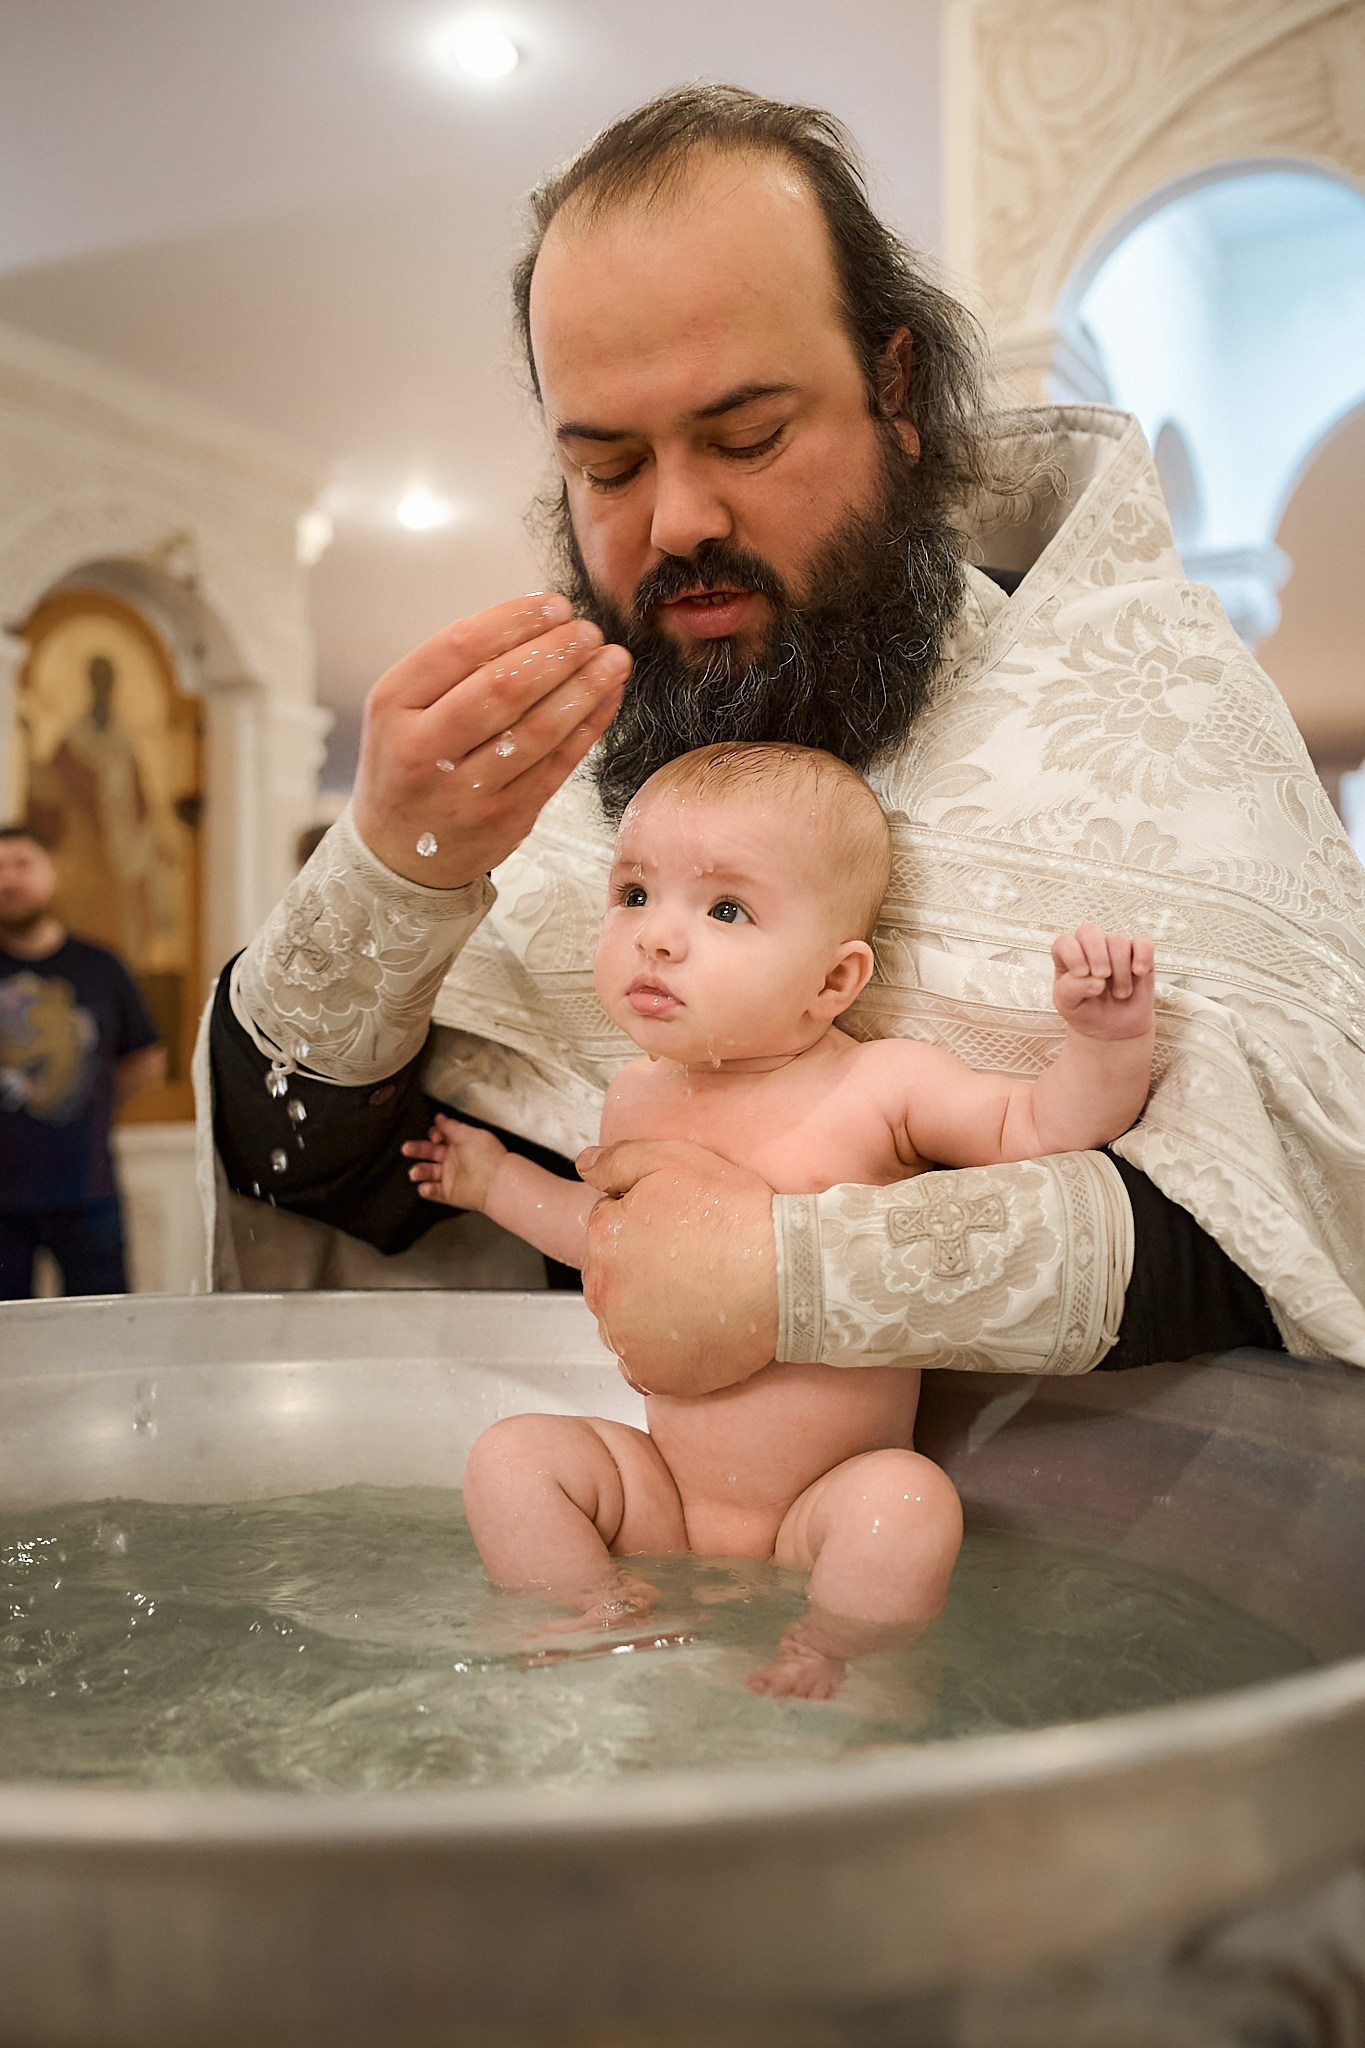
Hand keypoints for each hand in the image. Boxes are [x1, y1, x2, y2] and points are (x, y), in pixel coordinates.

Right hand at [352, 593, 630, 886]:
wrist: (399, 854)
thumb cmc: (410, 765)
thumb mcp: (404, 709)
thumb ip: (456, 669)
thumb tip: (538, 625)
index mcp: (393, 705)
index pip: (460, 646)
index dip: (516, 620)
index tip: (555, 606)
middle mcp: (424, 749)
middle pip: (503, 687)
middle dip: (557, 652)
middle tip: (589, 631)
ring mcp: (465, 791)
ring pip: (537, 730)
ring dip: (584, 688)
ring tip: (613, 660)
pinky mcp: (505, 819)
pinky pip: (557, 765)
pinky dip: (588, 727)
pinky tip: (607, 699)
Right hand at [403, 1114, 505, 1210]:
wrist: (497, 1182)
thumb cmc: (488, 1156)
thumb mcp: (469, 1133)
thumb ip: (451, 1126)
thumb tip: (439, 1118)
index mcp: (458, 1143)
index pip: (439, 1136)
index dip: (434, 1134)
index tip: (434, 1136)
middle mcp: (453, 1159)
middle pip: (429, 1152)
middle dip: (416, 1149)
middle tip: (407, 1148)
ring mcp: (450, 1176)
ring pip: (428, 1172)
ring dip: (419, 1171)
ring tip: (415, 1172)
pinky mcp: (449, 1193)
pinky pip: (433, 1192)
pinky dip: (426, 1190)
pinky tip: (424, 1186)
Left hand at [577, 1140, 777, 1396]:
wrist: (789, 1273)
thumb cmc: (737, 1217)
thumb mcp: (674, 1160)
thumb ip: (618, 1160)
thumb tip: (585, 1166)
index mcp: (603, 1238)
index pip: (607, 1227)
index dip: (643, 1222)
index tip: (676, 1227)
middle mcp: (603, 1292)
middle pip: (610, 1276)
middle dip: (638, 1267)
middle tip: (689, 1261)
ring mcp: (626, 1339)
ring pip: (623, 1321)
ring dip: (645, 1312)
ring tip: (694, 1297)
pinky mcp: (652, 1375)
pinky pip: (641, 1365)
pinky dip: (660, 1353)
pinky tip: (691, 1331)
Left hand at [1052, 924, 1154, 1039]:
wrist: (1113, 1028)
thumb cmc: (1086, 1012)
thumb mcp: (1068, 1005)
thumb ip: (1071, 989)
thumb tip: (1096, 980)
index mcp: (1067, 957)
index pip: (1065, 942)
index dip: (1073, 954)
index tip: (1082, 974)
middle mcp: (1090, 948)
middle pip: (1089, 930)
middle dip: (1097, 955)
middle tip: (1102, 977)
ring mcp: (1114, 950)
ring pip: (1118, 941)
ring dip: (1120, 970)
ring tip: (1120, 993)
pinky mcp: (1138, 956)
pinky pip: (1144, 943)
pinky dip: (1143, 956)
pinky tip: (1138, 972)